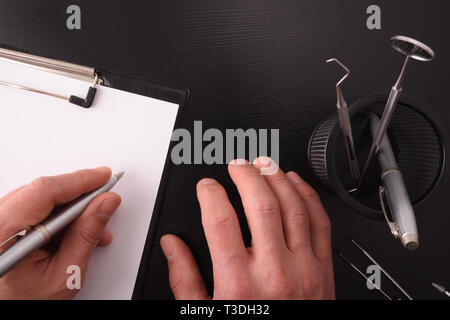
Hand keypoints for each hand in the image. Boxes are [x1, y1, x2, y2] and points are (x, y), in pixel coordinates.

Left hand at [0, 167, 120, 299]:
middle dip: (79, 194)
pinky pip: (31, 209)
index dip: (79, 181)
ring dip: (70, 208)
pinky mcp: (2, 226)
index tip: (103, 178)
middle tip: (104, 197)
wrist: (6, 314)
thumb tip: (105, 203)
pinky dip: (56, 215)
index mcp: (2, 235)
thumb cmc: (24, 304)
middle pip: (41, 192)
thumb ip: (86, 235)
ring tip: (93, 223)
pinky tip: (74, 228)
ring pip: (38, 199)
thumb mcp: (64, 274)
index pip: (44, 193)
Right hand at [160, 157, 334, 299]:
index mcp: (238, 284)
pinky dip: (307, 196)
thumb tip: (172, 246)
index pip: (221, 220)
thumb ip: (186, 278)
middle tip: (237, 165)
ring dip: (277, 179)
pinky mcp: (323, 270)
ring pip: (292, 207)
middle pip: (260, 204)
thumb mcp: (205, 315)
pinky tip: (295, 183)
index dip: (210, 193)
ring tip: (264, 165)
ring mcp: (303, 269)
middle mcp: (273, 272)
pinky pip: (319, 222)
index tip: (206, 187)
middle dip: (246, 176)